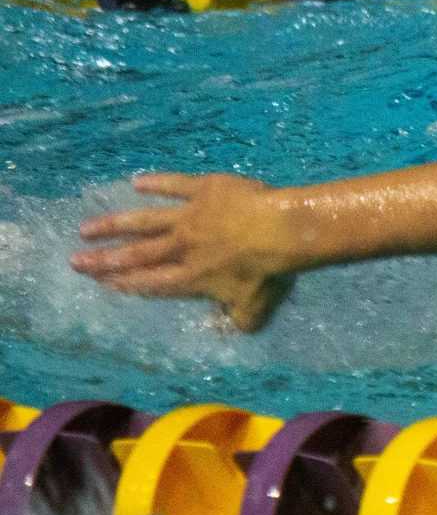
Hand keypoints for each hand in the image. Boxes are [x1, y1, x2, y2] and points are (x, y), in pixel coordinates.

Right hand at [71, 173, 299, 331]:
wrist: (283, 232)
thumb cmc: (270, 271)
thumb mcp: (256, 307)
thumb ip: (239, 321)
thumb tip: (230, 332)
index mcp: (192, 276)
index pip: (151, 282)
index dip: (125, 283)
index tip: (102, 281)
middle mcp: (182, 247)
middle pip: (136, 254)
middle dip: (104, 259)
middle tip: (75, 260)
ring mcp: (190, 216)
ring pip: (143, 221)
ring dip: (114, 224)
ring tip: (87, 228)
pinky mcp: (203, 190)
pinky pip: (174, 185)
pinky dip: (156, 183)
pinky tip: (137, 182)